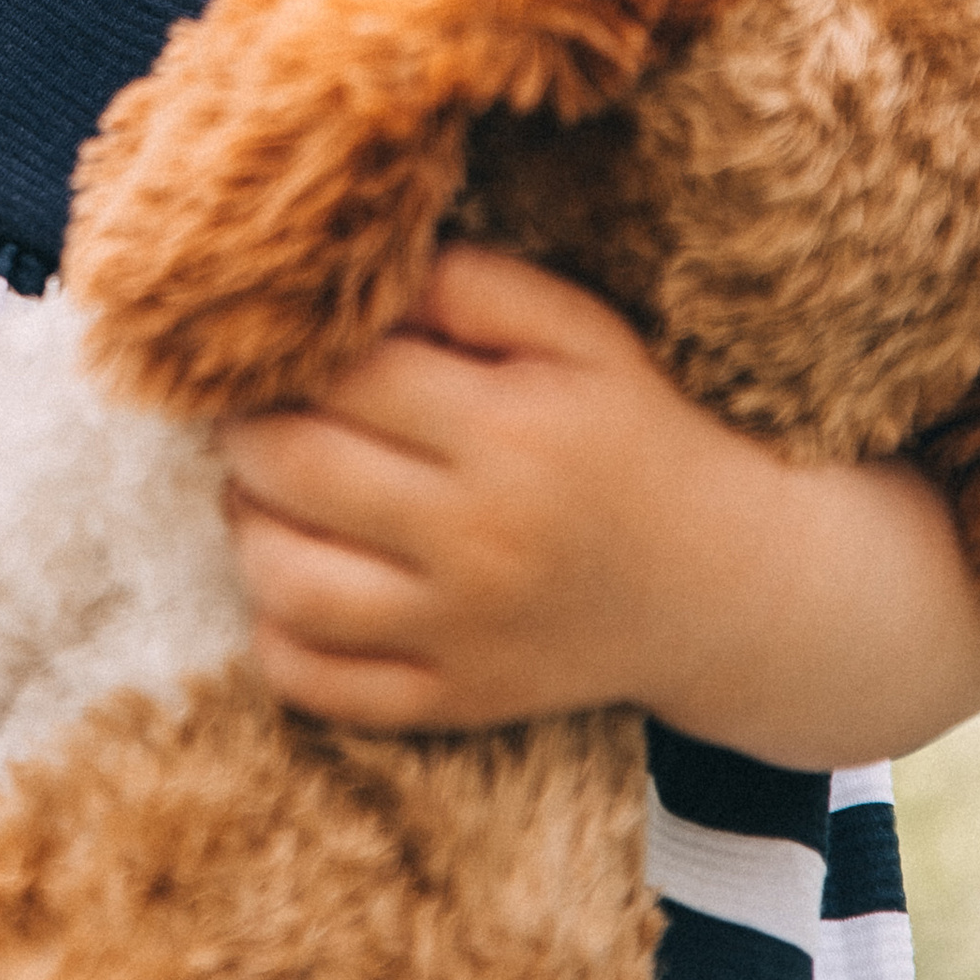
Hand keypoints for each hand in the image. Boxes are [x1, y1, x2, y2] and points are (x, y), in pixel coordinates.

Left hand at [220, 247, 979, 760]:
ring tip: (262, 490)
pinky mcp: (456, 701)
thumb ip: (469, 284)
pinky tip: (291, 584)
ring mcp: (463, 633)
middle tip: (249, 406)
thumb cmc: (638, 434)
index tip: (274, 338)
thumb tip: (361, 278)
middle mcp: (479, 537)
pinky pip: (318, 684)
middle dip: (246, 426)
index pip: (342, 374)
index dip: (287, 346)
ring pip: (286, 584)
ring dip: (246, 526)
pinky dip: (275, 637)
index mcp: (508, 431)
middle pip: (293, 470)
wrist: (733, 587)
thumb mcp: (580, 333)